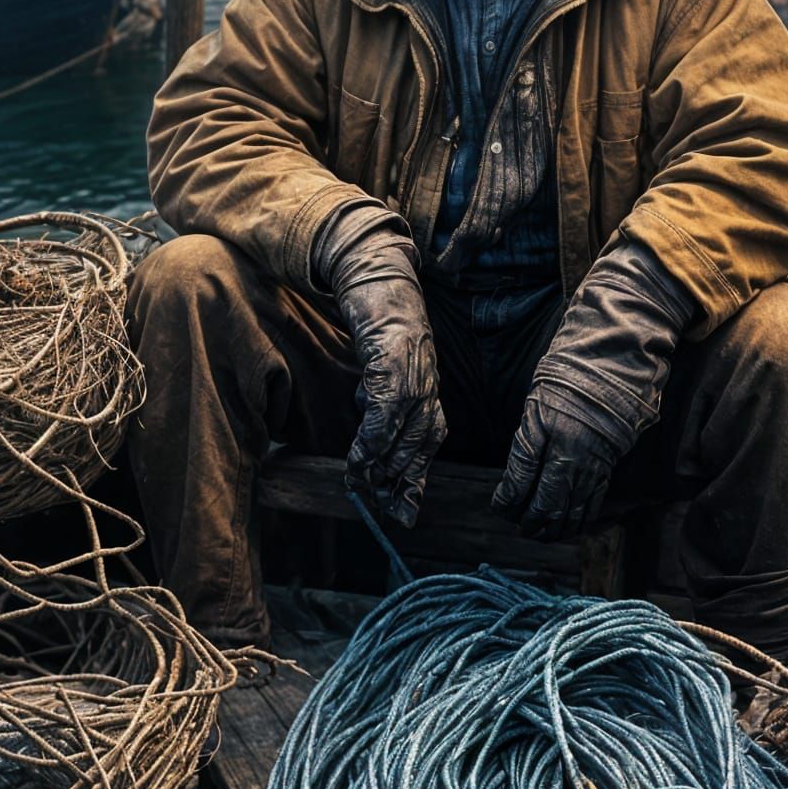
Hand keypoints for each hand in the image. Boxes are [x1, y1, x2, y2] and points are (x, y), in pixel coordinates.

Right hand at [334, 276, 446, 527]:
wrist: (376, 276)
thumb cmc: (379, 322)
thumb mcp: (381, 368)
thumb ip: (378, 401)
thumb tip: (368, 436)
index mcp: (427, 389)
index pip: (426, 444)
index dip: (414, 480)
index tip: (405, 512)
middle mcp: (428, 386)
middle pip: (420, 447)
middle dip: (399, 483)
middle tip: (379, 507)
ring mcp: (414, 375)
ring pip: (405, 435)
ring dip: (381, 467)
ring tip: (362, 487)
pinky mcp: (395, 363)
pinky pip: (386, 413)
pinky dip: (373, 440)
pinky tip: (359, 458)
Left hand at [491, 387, 622, 539]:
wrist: (605, 381)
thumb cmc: (563, 394)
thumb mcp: (534, 418)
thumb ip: (522, 457)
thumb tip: (508, 493)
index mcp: (558, 454)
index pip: (529, 491)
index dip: (510, 504)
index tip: (499, 507)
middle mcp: (579, 469)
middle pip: (553, 510)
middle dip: (533, 524)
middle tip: (520, 529)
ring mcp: (595, 473)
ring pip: (574, 514)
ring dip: (555, 530)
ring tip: (540, 534)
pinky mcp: (606, 472)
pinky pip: (593, 506)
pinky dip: (579, 522)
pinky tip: (569, 527)